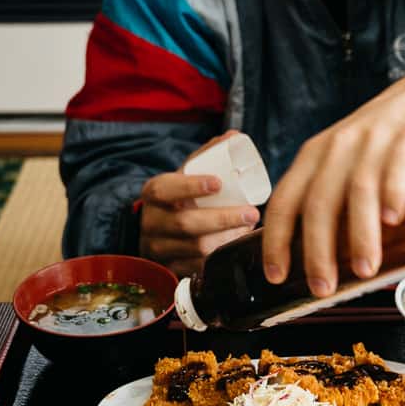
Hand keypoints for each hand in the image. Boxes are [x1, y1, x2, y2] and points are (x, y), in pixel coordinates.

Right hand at [139, 131, 259, 276]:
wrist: (158, 231)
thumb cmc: (180, 198)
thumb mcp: (186, 175)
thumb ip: (208, 154)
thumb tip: (234, 136)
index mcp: (154, 193)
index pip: (166, 189)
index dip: (191, 186)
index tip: (219, 183)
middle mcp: (151, 222)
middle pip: (186, 223)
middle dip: (223, 218)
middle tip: (252, 213)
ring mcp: (159, 249)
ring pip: (195, 248)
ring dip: (227, 238)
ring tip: (248, 229)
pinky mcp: (170, 269)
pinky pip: (198, 267)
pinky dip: (220, 257)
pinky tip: (235, 247)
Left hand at [262, 47, 404, 296]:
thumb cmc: (381, 143)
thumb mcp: (343, 160)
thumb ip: (331, 198)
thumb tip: (323, 262)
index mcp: (314, 156)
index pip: (285, 200)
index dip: (277, 240)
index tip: (276, 275)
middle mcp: (338, 147)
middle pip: (319, 202)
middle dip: (318, 251)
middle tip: (323, 288)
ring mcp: (374, 141)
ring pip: (359, 190)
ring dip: (359, 234)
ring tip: (364, 270)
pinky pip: (397, 166)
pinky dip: (393, 193)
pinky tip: (393, 219)